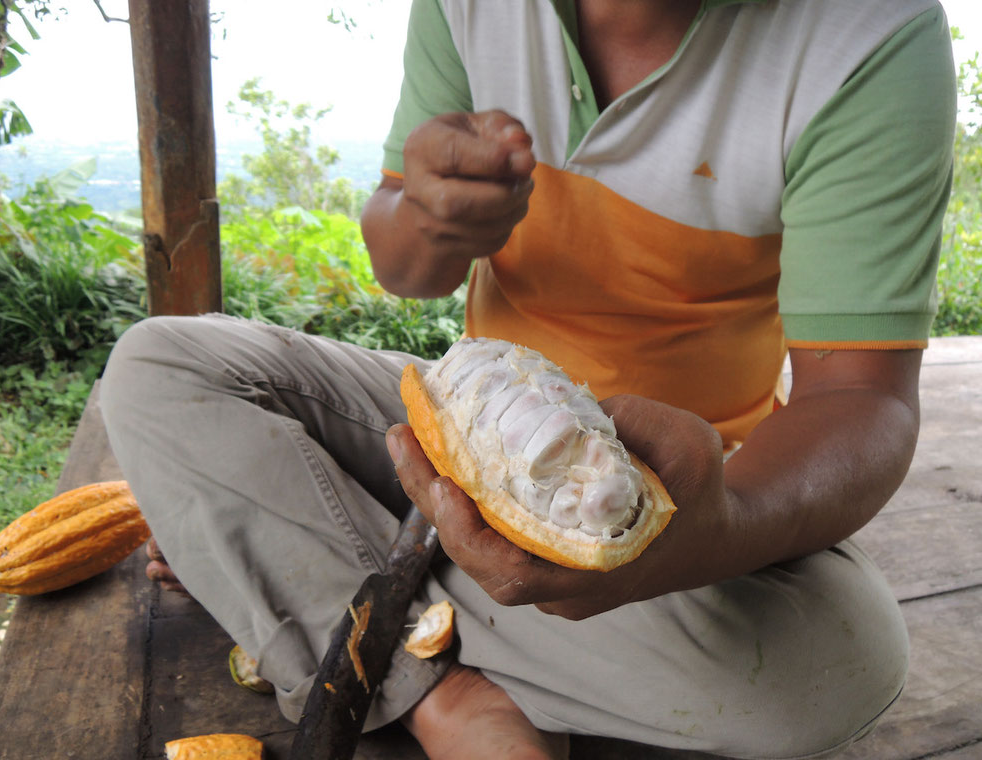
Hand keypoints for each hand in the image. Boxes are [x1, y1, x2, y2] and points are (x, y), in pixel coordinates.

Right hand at [362, 110, 535, 297]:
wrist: (433, 192)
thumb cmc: (460, 150)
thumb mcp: (476, 126)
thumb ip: (502, 126)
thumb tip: (521, 143)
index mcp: (421, 148)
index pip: (453, 155)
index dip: (494, 158)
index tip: (525, 158)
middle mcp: (418, 189)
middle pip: (459, 203)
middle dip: (506, 194)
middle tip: (527, 181)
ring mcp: (430, 223)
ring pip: (480, 228)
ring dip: (515, 210)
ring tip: (521, 191)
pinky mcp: (447, 246)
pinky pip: (490, 243)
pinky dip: (509, 226)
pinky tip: (509, 209)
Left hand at [386, 395, 739, 619]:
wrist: (716, 532)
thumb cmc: (700, 490)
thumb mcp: (686, 444)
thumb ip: (631, 422)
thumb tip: (561, 407)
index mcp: (594, 572)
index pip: (513, 575)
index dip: (471, 536)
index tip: (448, 486)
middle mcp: (563, 587)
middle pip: (477, 559)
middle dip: (432, 502)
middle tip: (403, 439)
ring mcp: (551, 578)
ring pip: (478, 547)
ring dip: (438, 495)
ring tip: (410, 438)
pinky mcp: (546, 556)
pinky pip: (493, 533)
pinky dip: (463, 498)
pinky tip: (443, 454)